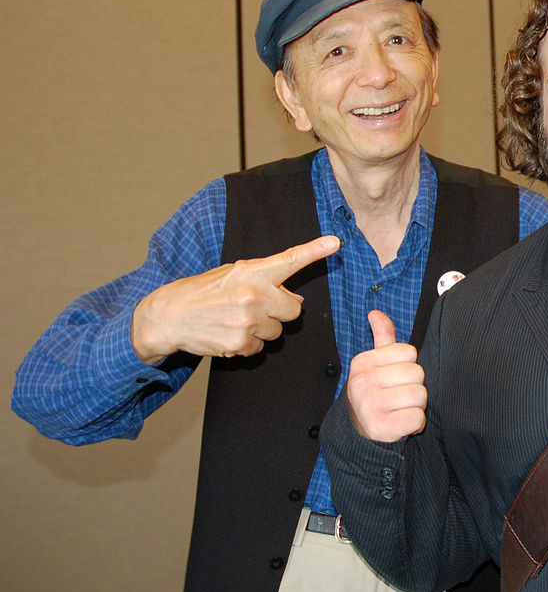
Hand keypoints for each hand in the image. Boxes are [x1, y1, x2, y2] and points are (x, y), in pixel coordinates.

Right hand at [131, 235, 340, 362]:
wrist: (168, 316)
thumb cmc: (203, 292)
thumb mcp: (232, 276)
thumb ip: (265, 284)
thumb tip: (296, 301)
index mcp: (251, 272)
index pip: (289, 259)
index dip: (314, 251)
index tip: (335, 242)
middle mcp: (253, 294)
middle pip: (294, 310)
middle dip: (280, 311)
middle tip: (255, 307)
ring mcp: (248, 321)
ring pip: (277, 332)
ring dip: (263, 329)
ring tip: (236, 320)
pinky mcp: (241, 344)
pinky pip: (261, 348)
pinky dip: (248, 345)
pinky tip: (229, 333)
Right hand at [347, 310, 427, 442]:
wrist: (362, 431)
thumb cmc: (375, 393)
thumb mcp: (376, 363)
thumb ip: (381, 337)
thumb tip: (375, 313)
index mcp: (363, 362)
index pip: (409, 352)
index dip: (408, 367)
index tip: (395, 379)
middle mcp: (362, 382)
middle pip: (417, 373)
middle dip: (414, 387)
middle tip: (399, 398)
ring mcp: (368, 405)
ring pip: (419, 396)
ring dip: (415, 407)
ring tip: (400, 410)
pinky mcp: (379, 427)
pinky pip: (417, 418)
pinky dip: (414, 424)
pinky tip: (401, 424)